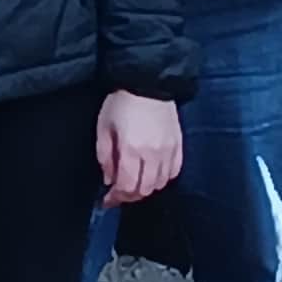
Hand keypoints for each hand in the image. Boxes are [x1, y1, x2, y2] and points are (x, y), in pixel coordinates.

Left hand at [95, 87, 183, 204]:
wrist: (147, 81)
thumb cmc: (121, 102)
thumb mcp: (103, 127)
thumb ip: (105, 156)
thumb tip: (109, 179)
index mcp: (131, 150)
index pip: (126, 187)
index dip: (116, 198)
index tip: (107, 200)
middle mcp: (153, 154)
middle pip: (144, 189)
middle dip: (129, 196)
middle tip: (119, 193)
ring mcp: (168, 150)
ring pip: (159, 183)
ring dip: (146, 188)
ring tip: (135, 182)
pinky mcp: (178, 144)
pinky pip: (174, 171)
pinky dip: (163, 178)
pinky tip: (153, 173)